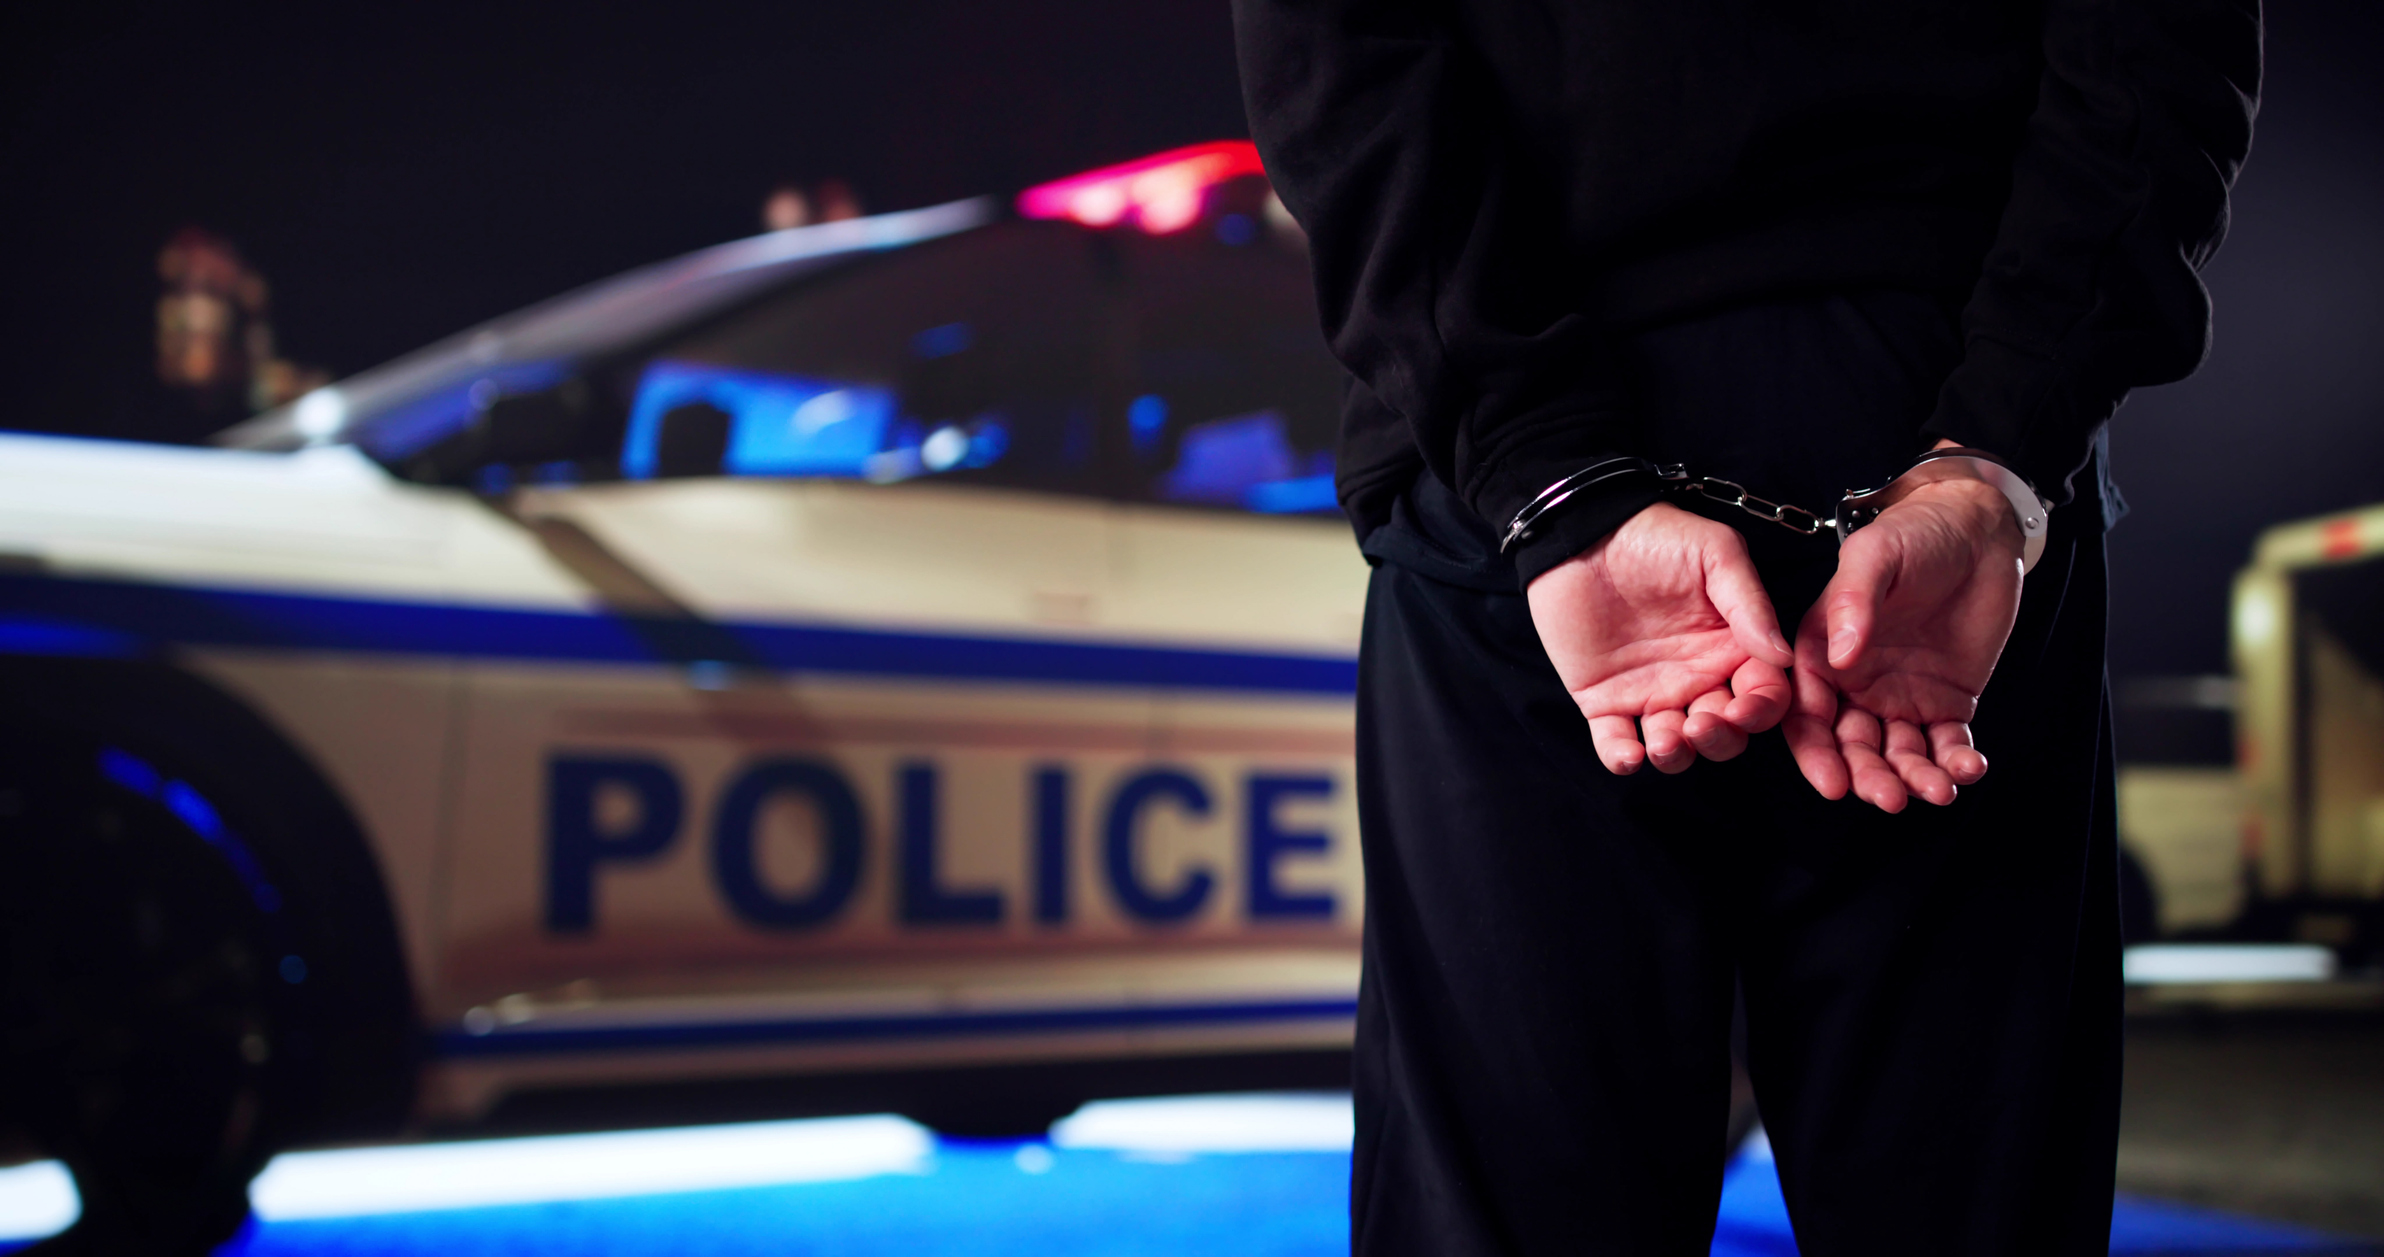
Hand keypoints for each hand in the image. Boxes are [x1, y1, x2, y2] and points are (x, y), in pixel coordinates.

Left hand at [1527, 501, 1793, 774]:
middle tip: (1701, 723)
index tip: (1744, 708)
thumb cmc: (1655, 535)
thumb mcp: (1716, 553)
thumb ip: (1750, 604)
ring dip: (1677, 756)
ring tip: (1666, 741)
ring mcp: (1651, 692)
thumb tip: (1783, 657)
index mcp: (1732, 646)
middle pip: (1725, 732)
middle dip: (1720, 739)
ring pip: (1677, 747)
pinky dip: (1624, 759)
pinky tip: (1630, 755)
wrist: (1580, 532)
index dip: (1761, 710)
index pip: (1763, 694)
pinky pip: (1616, 744)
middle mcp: (1698, 677)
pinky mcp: (1603, 701)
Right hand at [1784, 476, 2023, 810]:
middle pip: (1852, 745)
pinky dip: (1955, 762)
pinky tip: (1967, 769)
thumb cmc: (1915, 533)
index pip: (1808, 713)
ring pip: (1898, 754)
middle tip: (1890, 797)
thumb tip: (1841, 655)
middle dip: (1868, 777)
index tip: (1833, 781)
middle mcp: (1855, 682)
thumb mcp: (1874, 555)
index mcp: (1822, 652)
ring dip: (1913, 779)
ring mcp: (1900, 695)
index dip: (1817, 753)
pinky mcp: (1945, 701)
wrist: (1978, 531)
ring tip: (1937, 790)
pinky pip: (1945, 743)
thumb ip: (1852, 601)